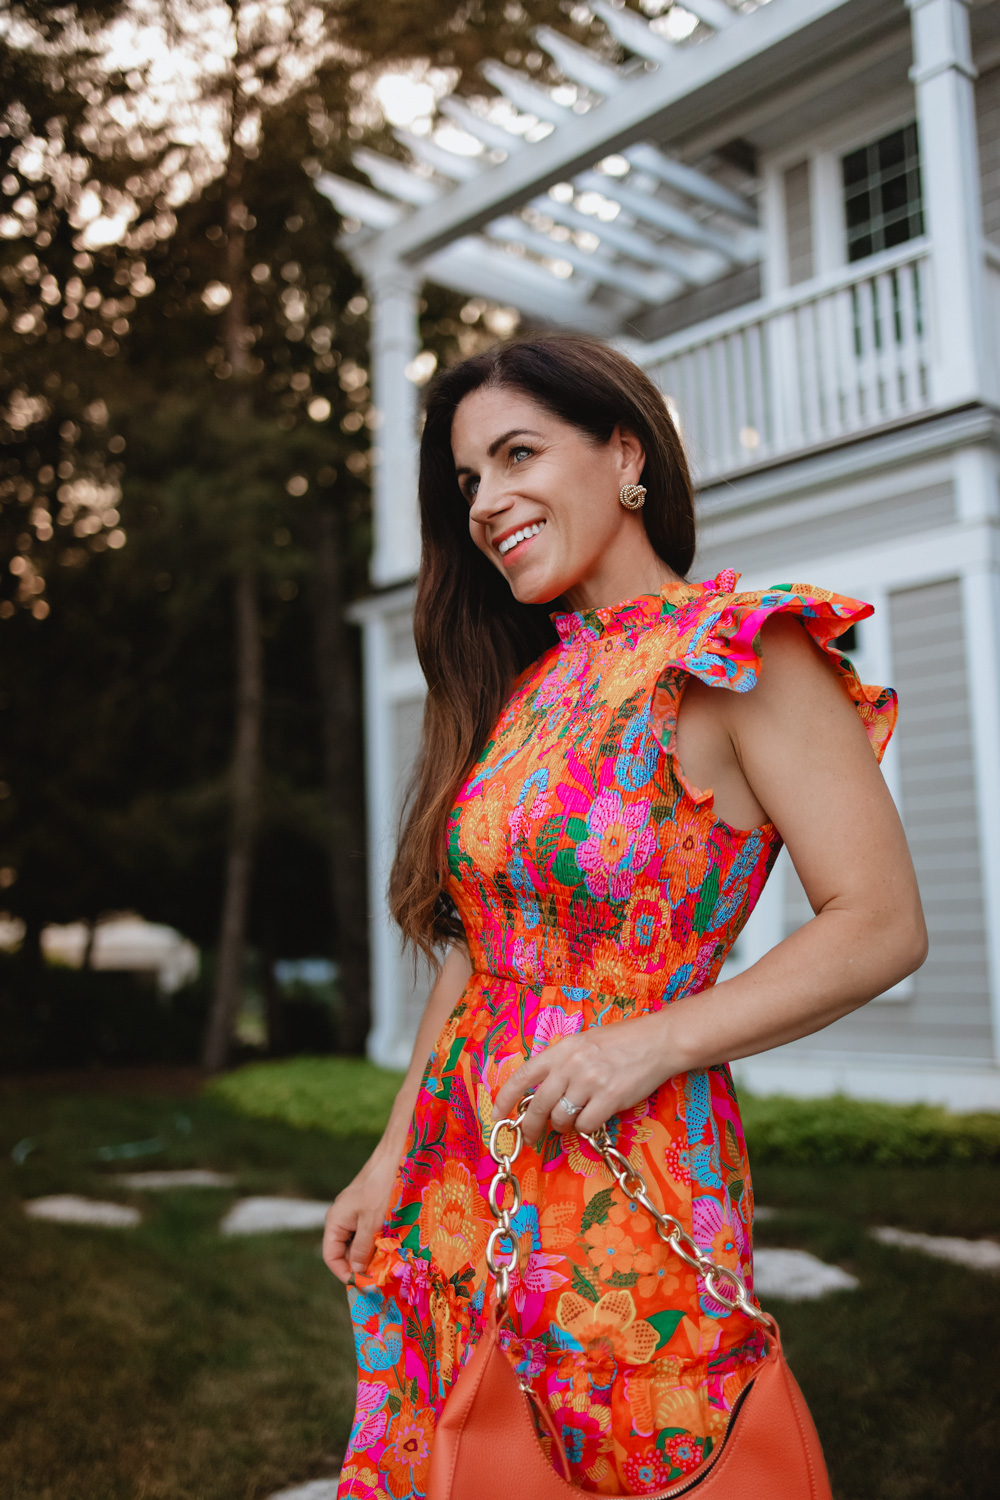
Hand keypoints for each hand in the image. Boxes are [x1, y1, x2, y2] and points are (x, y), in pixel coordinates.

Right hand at [323, 1147, 400, 1284]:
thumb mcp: (372, 1223)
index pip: (331, 1257)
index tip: (364, 1284)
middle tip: (381, 1276)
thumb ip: (361, 1249)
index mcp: (335, 1221)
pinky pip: (369, 1230)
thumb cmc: (382, 1188)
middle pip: (345, 1251)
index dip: (345, 1273)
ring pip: (359, 1242)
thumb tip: (357, 1274)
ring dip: (372, 1253)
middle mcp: (341, 1217)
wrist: (396, 1155)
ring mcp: (355, 1212)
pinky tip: (393, 1245)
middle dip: (361, 1264)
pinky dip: (378, 1240)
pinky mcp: (368, 1207)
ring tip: (389, 1262)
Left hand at [492, 1010, 683, 1146]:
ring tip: (575, 1119)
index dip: (504, 1099)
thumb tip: (541, 1093)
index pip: (522, 1076)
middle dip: (530, 1127)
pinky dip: (586, 1128)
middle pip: (537, 1105)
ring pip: (561, 1118)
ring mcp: (590, 1081)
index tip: (497, 1116)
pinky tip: (595, 1117)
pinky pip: (585, 1125)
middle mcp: (571, 1064)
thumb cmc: (621, 1042)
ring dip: (564, 1125)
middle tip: (531, 1138)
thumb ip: (561, 1064)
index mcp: (561, 1049)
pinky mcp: (609, 1097)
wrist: (657, 1041)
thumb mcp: (583, 1043)